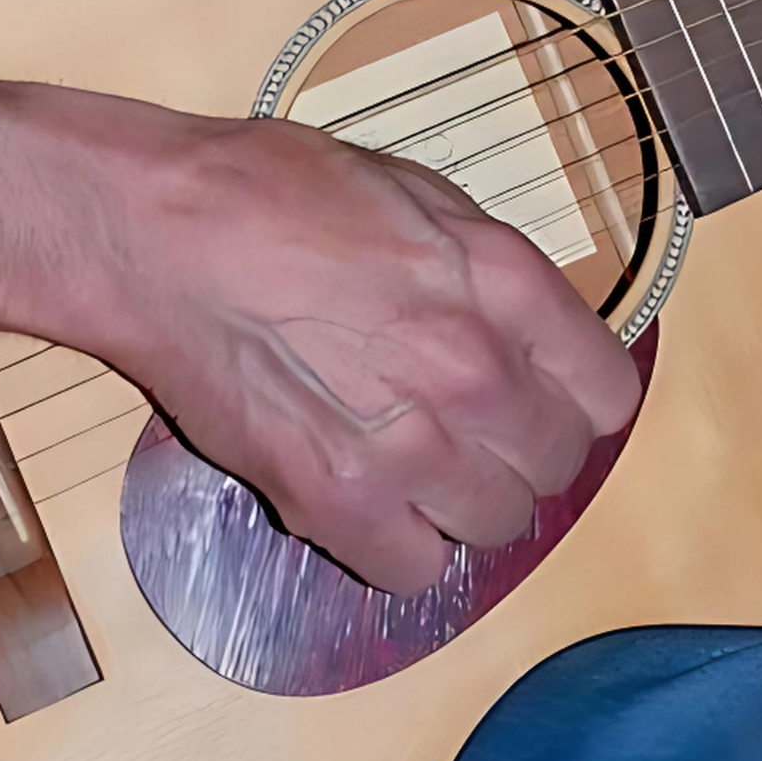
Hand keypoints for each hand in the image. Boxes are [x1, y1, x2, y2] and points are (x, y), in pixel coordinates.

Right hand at [0, 69, 640, 593]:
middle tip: (469, 429)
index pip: (607, 390)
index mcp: (499, 279)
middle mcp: (471, 368)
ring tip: (416, 466)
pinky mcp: (333, 500)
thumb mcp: (413, 191)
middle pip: (554, 465)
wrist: (154, 232)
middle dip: (519, 450)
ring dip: (465, 502)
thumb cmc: (269, 191)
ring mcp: (406, 443)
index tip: (547, 396)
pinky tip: (372, 505)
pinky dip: (402, 547)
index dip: (578, 397)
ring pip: (497, 523)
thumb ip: (485, 267)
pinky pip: (416, 569)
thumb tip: (528, 325)